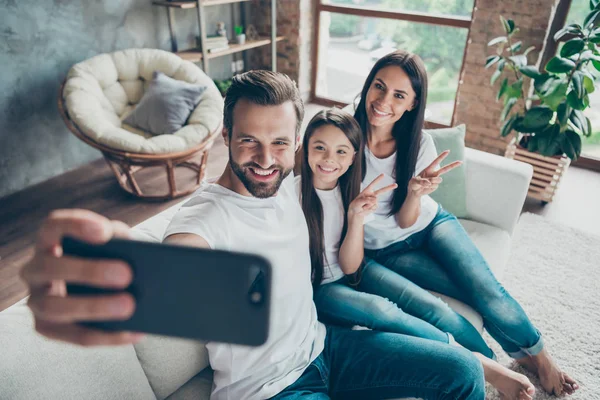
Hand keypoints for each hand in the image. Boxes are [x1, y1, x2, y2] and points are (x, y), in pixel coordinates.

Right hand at [20, 209, 143, 345]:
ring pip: (55, 307)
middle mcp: (35, 269)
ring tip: (130, 307)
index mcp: (49, 240)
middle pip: (50, 267)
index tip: (105, 232)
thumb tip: (142, 257)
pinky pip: (76, 335)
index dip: (76, 226)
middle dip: (89, 271)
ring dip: (95, 308)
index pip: (53, 226)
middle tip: (127, 274)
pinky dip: (108, 335)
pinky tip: (136, 332)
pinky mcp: (47, 328)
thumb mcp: (113, 244)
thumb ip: (121, 243)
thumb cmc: (107, 256)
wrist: (100, 286)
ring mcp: (36, 300)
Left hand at [348, 174, 396, 219]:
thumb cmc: (356, 205)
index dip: (378, 179)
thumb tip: (375, 200)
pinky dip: (369, 209)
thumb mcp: (358, 202)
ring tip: (363, 207)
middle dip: (389, 187)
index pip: (373, 184)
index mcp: (367, 190)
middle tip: (396, 184)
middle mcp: (372, 194)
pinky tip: (366, 209)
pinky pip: (374, 207)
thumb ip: (366, 200)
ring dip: (368, 206)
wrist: (356, 212)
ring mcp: (374, 200)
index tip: (383, 174)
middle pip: (382, 191)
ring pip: (374, 202)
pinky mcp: (375, 206)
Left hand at [408, 150, 461, 197]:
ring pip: (438, 180)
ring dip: (432, 182)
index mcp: (428, 169)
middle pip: (445, 169)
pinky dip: (429, 188)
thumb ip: (422, 181)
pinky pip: (434, 186)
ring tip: (424, 184)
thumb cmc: (414, 184)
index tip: (448, 151)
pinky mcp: (435, 186)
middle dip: (453, 165)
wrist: (415, 191)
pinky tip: (425, 188)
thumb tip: (429, 183)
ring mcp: (435, 180)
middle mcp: (433, 173)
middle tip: (461, 162)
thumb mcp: (414, 181)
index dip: (442, 156)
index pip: (436, 161)